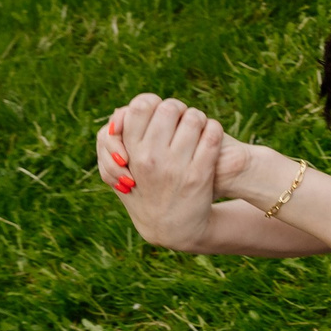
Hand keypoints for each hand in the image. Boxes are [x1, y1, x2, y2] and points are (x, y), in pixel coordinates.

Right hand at [98, 94, 251, 249]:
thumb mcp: (120, 169)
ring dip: (198, 118)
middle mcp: (151, 157)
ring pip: (194, 118)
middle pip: (169, 108)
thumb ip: (117, 139)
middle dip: (177, 109)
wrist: (171, 228)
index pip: (141, 105)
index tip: (158, 112)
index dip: (152, 103)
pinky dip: (213, 129)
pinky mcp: (200, 174)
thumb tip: (122, 113)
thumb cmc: (144, 191)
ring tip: (196, 126)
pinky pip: (212, 135)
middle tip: (180, 117)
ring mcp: (176, 166)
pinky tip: (210, 135)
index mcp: (131, 152)